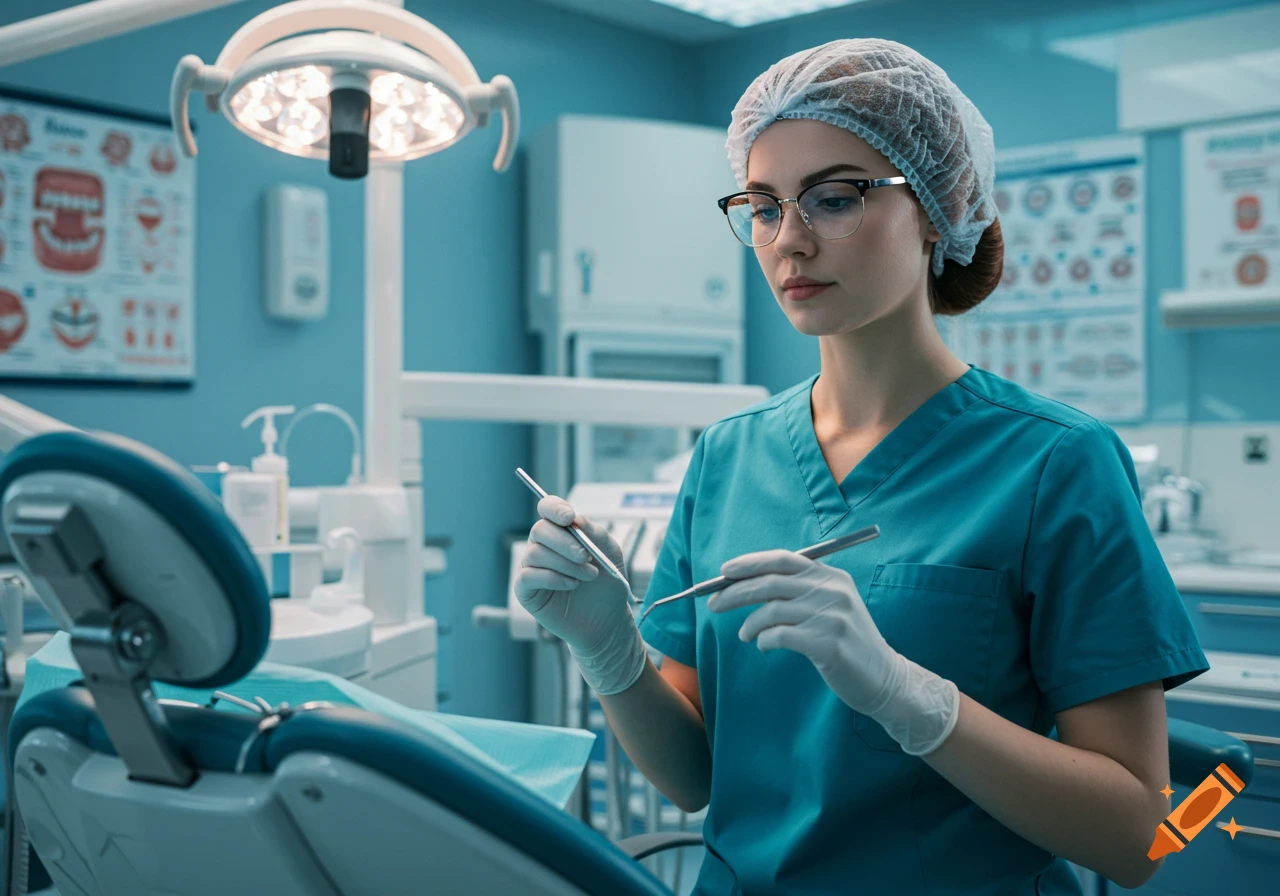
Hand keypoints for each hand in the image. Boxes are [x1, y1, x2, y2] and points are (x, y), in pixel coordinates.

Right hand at [513, 495, 645, 695]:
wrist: (607, 621)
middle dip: (565, 542)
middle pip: (540, 530)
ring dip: (566, 564)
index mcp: (561, 532)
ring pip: (536, 553)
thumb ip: (594, 533)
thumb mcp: (610, 553)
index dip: (554, 508)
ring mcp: (531, 568)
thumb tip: (574, 519)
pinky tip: (571, 585)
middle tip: (586, 557)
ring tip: (589, 576)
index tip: (569, 518)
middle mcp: (543, 546)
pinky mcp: (525, 590)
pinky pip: (529, 576)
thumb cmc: (607, 585)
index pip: (547, 509)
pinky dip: (552, 578)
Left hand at [709, 550, 959, 755]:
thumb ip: (797, 591)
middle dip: (735, 592)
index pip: (783, 559)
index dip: (749, 563)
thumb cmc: (846, 642)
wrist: (884, 677)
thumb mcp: (829, 606)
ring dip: (749, 624)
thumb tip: (745, 584)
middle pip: (771, 582)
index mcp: (831, 576)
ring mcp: (832, 616)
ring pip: (772, 611)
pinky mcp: (829, 644)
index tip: (723, 571)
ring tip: (744, 635)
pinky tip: (763, 646)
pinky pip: (780, 636)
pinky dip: (764, 640)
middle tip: (713, 605)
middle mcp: (833, 590)